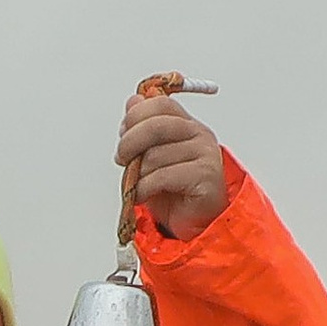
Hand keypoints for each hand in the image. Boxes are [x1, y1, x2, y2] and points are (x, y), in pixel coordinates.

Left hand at [117, 89, 227, 237]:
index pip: (160, 104)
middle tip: (121, 158)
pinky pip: (163, 176)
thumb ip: (142, 129)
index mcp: (187, 124)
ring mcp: (205, 154)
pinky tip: (142, 195)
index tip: (123, 133)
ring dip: (136, 173)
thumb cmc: (174, 192)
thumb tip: (133, 101)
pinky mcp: (205, 176)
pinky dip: (144, 188)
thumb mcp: (151, 157)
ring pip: (156, 154)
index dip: (136, 116)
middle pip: (157, 125)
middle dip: (130, 142)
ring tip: (135, 185)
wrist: (196, 224)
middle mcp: (199, 134)